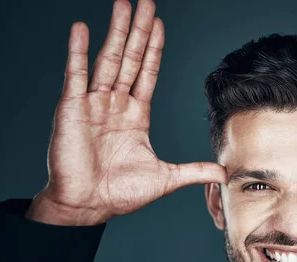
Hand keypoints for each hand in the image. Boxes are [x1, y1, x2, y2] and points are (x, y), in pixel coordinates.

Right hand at [28, 0, 225, 225]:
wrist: (88, 206)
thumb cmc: (120, 193)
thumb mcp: (166, 178)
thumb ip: (194, 170)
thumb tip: (224, 171)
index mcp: (135, 115)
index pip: (148, 73)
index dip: (155, 49)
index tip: (160, 25)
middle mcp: (115, 104)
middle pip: (131, 59)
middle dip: (139, 31)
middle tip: (146, 2)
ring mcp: (93, 104)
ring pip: (108, 60)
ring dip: (117, 32)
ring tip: (124, 5)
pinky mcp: (72, 110)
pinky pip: (75, 75)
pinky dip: (77, 51)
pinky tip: (81, 28)